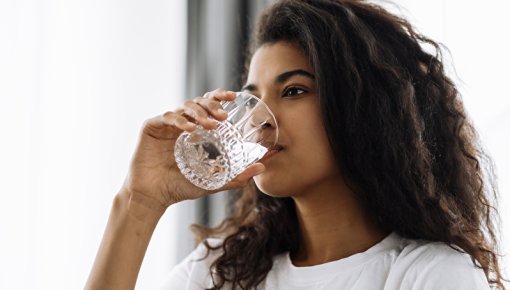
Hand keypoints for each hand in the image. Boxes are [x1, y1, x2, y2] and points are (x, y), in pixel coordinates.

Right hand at [120, 88, 265, 214]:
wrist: (153, 197)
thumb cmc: (180, 188)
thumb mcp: (212, 182)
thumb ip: (236, 176)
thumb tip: (262, 167)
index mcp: (195, 130)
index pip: (208, 106)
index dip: (220, 97)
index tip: (234, 97)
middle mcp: (181, 123)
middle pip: (198, 102)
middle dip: (212, 105)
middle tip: (223, 116)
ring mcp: (166, 124)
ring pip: (185, 107)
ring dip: (199, 113)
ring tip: (210, 125)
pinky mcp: (151, 126)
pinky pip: (167, 116)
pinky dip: (180, 120)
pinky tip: (189, 129)